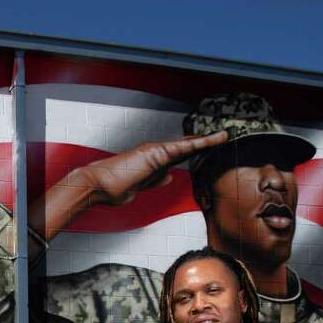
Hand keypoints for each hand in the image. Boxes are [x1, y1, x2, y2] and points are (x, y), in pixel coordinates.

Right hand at [79, 131, 229, 205]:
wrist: (98, 185)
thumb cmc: (112, 187)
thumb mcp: (140, 186)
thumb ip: (155, 180)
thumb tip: (170, 176)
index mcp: (152, 160)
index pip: (178, 155)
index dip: (194, 151)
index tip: (209, 147)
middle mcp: (155, 152)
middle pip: (185, 147)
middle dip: (204, 143)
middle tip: (222, 136)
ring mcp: (155, 151)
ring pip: (187, 145)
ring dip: (207, 140)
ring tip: (224, 136)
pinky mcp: (156, 153)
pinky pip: (183, 148)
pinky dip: (200, 143)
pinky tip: (214, 139)